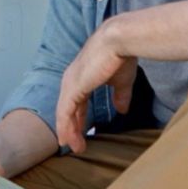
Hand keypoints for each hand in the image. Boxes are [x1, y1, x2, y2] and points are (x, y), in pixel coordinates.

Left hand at [56, 26, 137, 154]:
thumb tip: (123, 110)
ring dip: (69, 132)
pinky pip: (65, 113)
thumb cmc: (121, 55)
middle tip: (76, 145)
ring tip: (74, 147)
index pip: (76, 102)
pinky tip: (67, 139)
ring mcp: (70, 84)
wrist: (119, 41)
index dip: (78, 117)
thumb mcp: (121, 81)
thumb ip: (120, 96)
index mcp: (81, 77)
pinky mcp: (72, 88)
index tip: (82, 132)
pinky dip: (65, 127)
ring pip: (64, 114)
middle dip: (71, 128)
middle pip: (67, 109)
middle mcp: (71, 80)